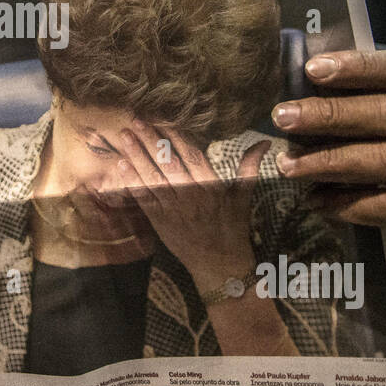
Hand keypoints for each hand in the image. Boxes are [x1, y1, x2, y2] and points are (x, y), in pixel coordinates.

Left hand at [115, 120, 270, 290]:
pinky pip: (143, 198)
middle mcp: (190, 195)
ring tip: (124, 136)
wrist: (220, 267)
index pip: (192, 154)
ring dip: (137, 156)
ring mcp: (172, 209)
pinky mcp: (159, 221)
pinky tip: (121, 166)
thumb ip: (250, 168)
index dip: (176, 135)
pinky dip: (132, 182)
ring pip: (152, 178)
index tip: (163, 118)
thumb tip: (264, 142)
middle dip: (150, 140)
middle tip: (136, 119)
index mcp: (210, 186)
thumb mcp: (242, 197)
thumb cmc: (233, 230)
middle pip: (168, 163)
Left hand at [270, 49, 385, 301]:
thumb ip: (352, 124)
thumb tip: (293, 102)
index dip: (363, 66)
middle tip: (284, 118)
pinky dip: (350, 204)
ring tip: (290, 166)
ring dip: (334, 160)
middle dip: (333, 114)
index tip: (312, 69)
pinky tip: (317, 204)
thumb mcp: (374, 151)